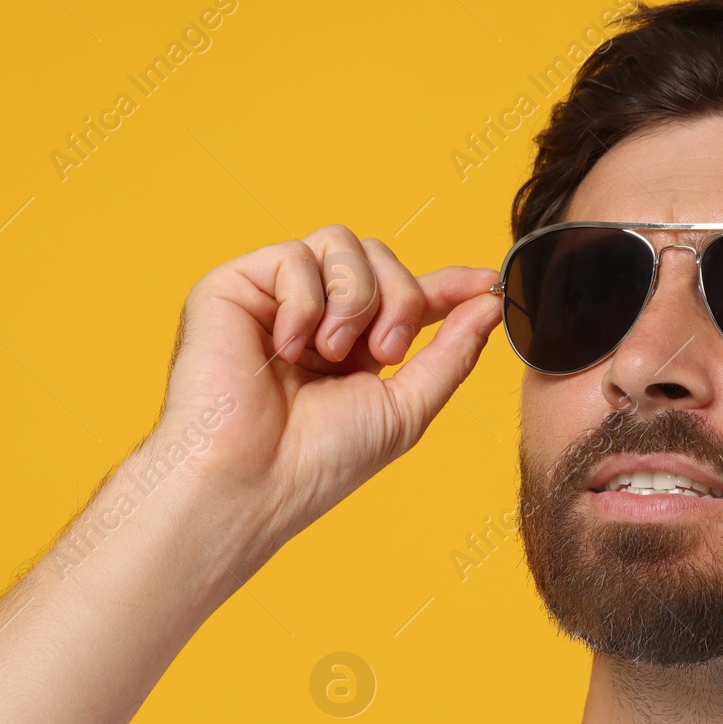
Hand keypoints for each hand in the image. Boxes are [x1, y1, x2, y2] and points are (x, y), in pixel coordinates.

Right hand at [151, 224, 501, 556]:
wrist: (253, 481)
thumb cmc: (319, 461)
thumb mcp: (406, 408)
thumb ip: (452, 353)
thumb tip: (490, 303)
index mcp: (354, 346)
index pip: (406, 294)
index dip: (447, 284)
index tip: (486, 283)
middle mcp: (315, 316)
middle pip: (381, 257)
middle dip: (400, 300)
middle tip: (384, 355)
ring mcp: (273, 299)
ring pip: (342, 242)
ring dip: (355, 299)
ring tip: (332, 353)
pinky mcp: (232, 287)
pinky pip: (293, 255)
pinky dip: (305, 302)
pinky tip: (288, 347)